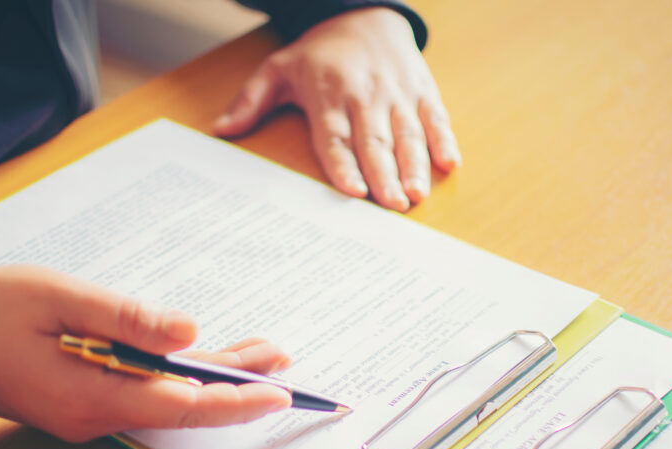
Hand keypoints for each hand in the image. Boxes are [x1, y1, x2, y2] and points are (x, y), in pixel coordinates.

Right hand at [0, 265, 291, 441]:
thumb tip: (188, 332)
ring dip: (215, 378)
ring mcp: (92, 413)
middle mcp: (96, 416)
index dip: (232, 399)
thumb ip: (125, 318)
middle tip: (285, 365)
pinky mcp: (89, 400)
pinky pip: (147, 392)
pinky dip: (182, 376)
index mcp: (89, 395)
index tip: (276, 391)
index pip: (179, 406)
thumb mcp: (57, 297)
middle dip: (237, 388)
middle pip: (183, 407)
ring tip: (265, 356)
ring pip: (169, 400)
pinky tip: (210, 359)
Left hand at [214, 7, 460, 211]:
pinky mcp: (422, 90)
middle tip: (392, 206)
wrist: (365, 13)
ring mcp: (396, 93)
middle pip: (375, 142)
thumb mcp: (278, 68)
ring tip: (417, 194)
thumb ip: (251, 101)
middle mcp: (364, 96)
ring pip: (407, 134)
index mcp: (328, 96)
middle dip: (384, 175)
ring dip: (414, 166)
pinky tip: (450, 164)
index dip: (344, 166)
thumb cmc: (319, 52)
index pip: (335, 138)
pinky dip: (444, 140)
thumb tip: (221, 129)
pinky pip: (435, 117)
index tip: (352, 191)